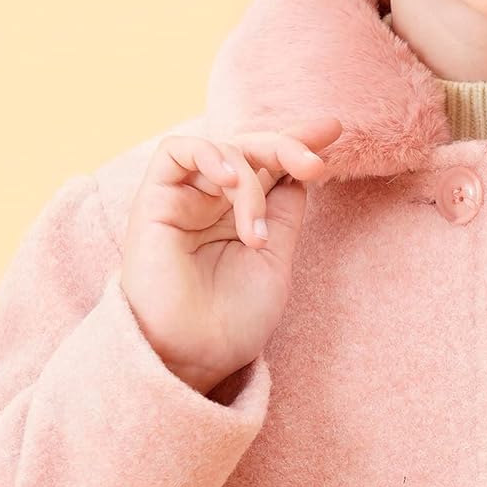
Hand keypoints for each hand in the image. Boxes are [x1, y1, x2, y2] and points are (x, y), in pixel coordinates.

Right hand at [119, 115, 343, 392]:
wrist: (194, 357)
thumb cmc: (234, 321)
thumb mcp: (275, 260)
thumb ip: (285, 213)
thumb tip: (301, 170)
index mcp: (243, 215)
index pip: (270, 164)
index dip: (298, 142)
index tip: (332, 129)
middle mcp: (213, 202)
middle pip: (251, 148)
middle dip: (286, 147)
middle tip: (314, 164)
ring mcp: (184, 199)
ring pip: (223, 150)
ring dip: (250, 180)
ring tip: (256, 231)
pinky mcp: (154, 201)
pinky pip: (175, 153)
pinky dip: (208, 155)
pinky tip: (231, 180)